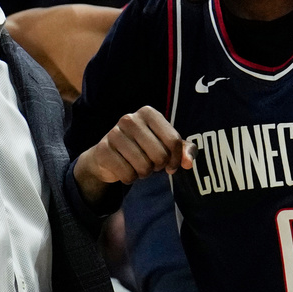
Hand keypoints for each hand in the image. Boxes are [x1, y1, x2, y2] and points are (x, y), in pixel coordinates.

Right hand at [73, 106, 197, 204]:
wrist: (107, 155)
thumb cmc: (142, 148)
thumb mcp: (165, 145)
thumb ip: (183, 150)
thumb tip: (188, 162)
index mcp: (148, 113)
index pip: (174, 140)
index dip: (176, 159)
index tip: (170, 164)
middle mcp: (130, 119)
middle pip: (160, 155)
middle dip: (158, 166)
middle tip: (151, 164)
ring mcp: (114, 133)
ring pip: (144, 166)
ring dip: (144, 173)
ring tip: (138, 166)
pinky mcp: (103, 149)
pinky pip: (127, 174)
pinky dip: (130, 178)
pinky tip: (125, 170)